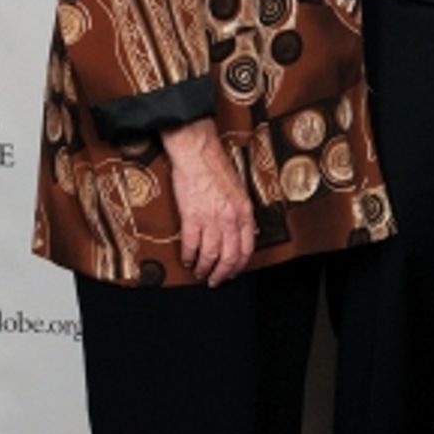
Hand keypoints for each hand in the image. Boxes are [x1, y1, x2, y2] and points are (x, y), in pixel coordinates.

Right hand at [161, 117, 254, 285]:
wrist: (198, 153)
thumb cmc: (216, 167)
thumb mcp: (238, 191)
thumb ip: (239, 212)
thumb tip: (237, 232)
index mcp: (244, 212)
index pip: (247, 249)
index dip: (239, 265)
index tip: (233, 271)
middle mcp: (230, 219)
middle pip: (229, 257)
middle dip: (222, 273)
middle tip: (215, 280)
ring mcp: (211, 219)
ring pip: (210, 255)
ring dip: (204, 268)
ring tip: (199, 273)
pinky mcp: (191, 217)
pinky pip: (191, 245)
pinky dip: (188, 256)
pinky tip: (187, 260)